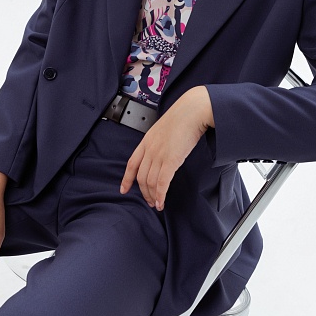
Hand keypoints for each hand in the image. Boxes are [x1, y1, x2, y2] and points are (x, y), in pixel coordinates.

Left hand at [120, 86, 213, 211]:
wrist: (192, 111)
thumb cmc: (183, 117)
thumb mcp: (164, 128)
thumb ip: (160, 141)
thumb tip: (163, 151)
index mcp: (146, 141)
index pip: (131, 164)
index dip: (126, 179)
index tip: (123, 189)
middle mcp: (150, 149)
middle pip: (141, 177)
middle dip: (144, 192)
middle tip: (149, 201)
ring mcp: (159, 155)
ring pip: (151, 182)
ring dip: (153, 196)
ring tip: (157, 204)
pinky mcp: (171, 160)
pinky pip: (162, 183)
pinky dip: (161, 195)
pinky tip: (162, 202)